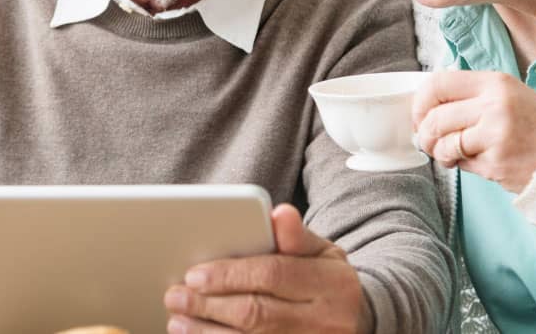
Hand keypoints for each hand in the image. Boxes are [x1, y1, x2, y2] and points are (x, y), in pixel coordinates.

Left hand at [163, 204, 371, 333]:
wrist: (361, 321)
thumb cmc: (328, 281)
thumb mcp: (323, 252)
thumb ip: (296, 236)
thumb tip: (280, 213)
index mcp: (331, 283)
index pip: (274, 275)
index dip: (230, 275)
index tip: (193, 275)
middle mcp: (324, 321)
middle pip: (257, 314)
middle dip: (209, 306)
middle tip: (175, 296)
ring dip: (208, 333)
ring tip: (178, 321)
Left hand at [412, 70, 535, 193]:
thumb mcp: (507, 95)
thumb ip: (470, 97)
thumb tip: (425, 107)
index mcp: (495, 82)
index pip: (438, 84)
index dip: (420, 102)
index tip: (420, 116)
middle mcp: (495, 104)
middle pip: (435, 117)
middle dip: (426, 134)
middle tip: (431, 142)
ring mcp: (496, 134)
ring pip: (444, 143)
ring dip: (440, 153)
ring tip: (452, 154)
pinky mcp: (497, 162)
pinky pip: (462, 164)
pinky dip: (462, 165)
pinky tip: (479, 162)